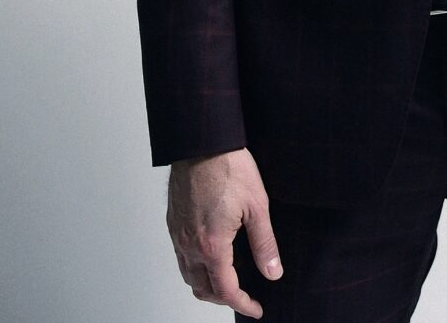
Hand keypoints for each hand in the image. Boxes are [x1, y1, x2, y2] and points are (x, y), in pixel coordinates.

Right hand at [166, 148, 281, 316]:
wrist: (202, 141)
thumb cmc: (229, 167)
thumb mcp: (257, 205)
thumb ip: (264, 244)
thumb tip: (273, 272)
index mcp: (212, 245)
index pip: (226, 290)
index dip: (243, 303)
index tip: (256, 308)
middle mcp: (190, 245)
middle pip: (202, 289)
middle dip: (223, 298)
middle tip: (244, 295)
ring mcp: (178, 234)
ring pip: (188, 275)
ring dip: (206, 284)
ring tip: (227, 280)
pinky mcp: (173, 222)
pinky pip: (180, 256)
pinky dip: (194, 266)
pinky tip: (209, 254)